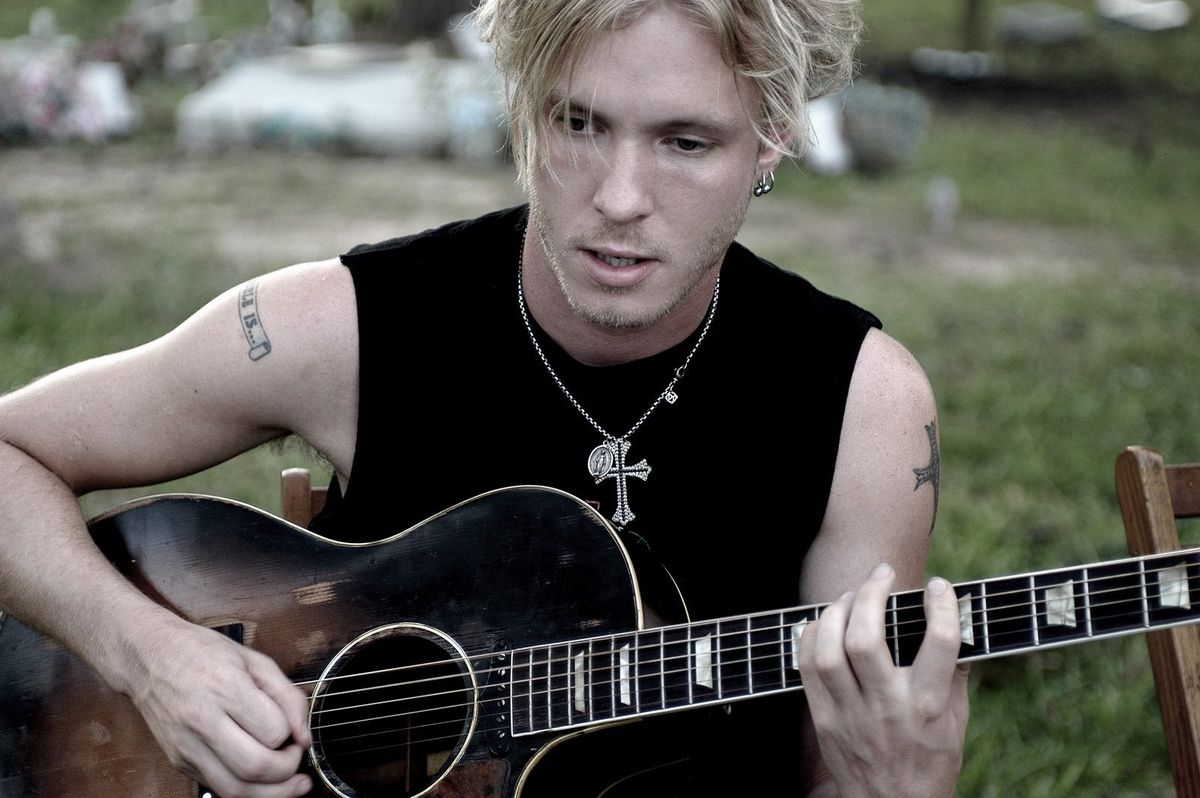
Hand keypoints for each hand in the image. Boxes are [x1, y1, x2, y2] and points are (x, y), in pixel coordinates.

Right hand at [120, 615, 312, 797]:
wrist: (147, 657)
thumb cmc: (202, 653)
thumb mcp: (255, 660)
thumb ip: (288, 697)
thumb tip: (304, 737)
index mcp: (226, 687)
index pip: (272, 731)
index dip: (292, 736)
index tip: (295, 732)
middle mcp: (202, 720)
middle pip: (254, 767)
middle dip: (286, 770)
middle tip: (294, 758)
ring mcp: (186, 745)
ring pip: (234, 789)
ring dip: (269, 793)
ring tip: (289, 782)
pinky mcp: (178, 761)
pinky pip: (217, 788)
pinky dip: (244, 790)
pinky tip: (259, 780)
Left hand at [798, 563, 968, 797]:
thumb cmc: (931, 761)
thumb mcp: (958, 723)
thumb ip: (955, 674)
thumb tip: (955, 623)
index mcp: (930, 706)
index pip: (941, 643)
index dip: (941, 605)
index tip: (938, 586)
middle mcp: (889, 707)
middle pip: (867, 638)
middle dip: (871, 594)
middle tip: (882, 573)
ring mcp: (852, 714)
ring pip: (830, 649)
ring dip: (837, 610)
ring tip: (852, 595)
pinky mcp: (824, 719)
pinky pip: (808, 666)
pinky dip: (812, 635)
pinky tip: (826, 622)